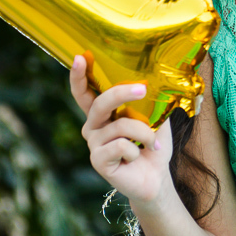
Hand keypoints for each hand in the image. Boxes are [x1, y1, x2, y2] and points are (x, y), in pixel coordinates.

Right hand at [70, 55, 173, 205]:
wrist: (157, 178)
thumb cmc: (152, 144)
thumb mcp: (154, 117)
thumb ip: (149, 100)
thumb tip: (156, 79)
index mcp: (102, 113)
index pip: (85, 92)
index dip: (79, 76)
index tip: (80, 57)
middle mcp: (92, 126)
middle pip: (100, 103)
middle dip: (121, 93)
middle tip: (142, 89)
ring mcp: (94, 144)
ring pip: (119, 125)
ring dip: (144, 132)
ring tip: (151, 143)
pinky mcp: (98, 161)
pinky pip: (120, 145)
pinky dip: (137, 150)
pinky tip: (137, 158)